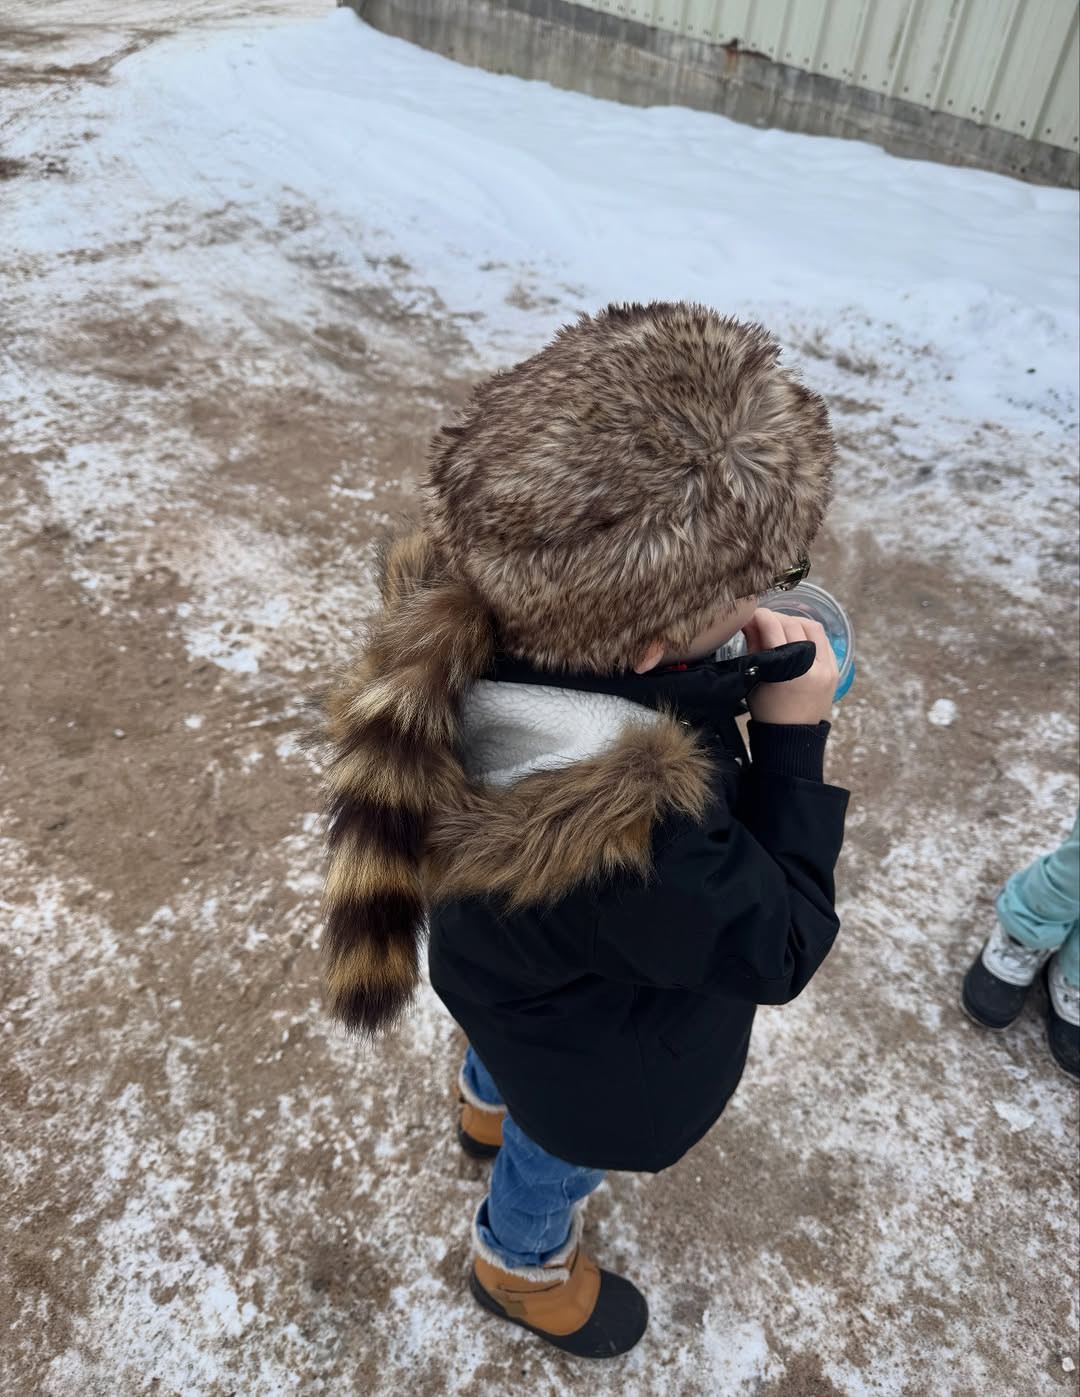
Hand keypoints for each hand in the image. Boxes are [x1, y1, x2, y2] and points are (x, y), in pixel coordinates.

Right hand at [743, 608, 838, 725]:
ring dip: (795, 622)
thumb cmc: (767, 710)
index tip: (752, 615)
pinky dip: (809, 634)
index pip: (773, 627)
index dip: (761, 616)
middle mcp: (811, 666)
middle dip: (776, 618)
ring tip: (782, 629)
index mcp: (786, 670)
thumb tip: (749, 620)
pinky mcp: (835, 670)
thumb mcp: (755, 677)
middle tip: (763, 622)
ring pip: (813, 627)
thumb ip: (753, 645)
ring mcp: (827, 668)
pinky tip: (797, 638)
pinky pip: (824, 640)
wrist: (792, 735)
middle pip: (793, 624)